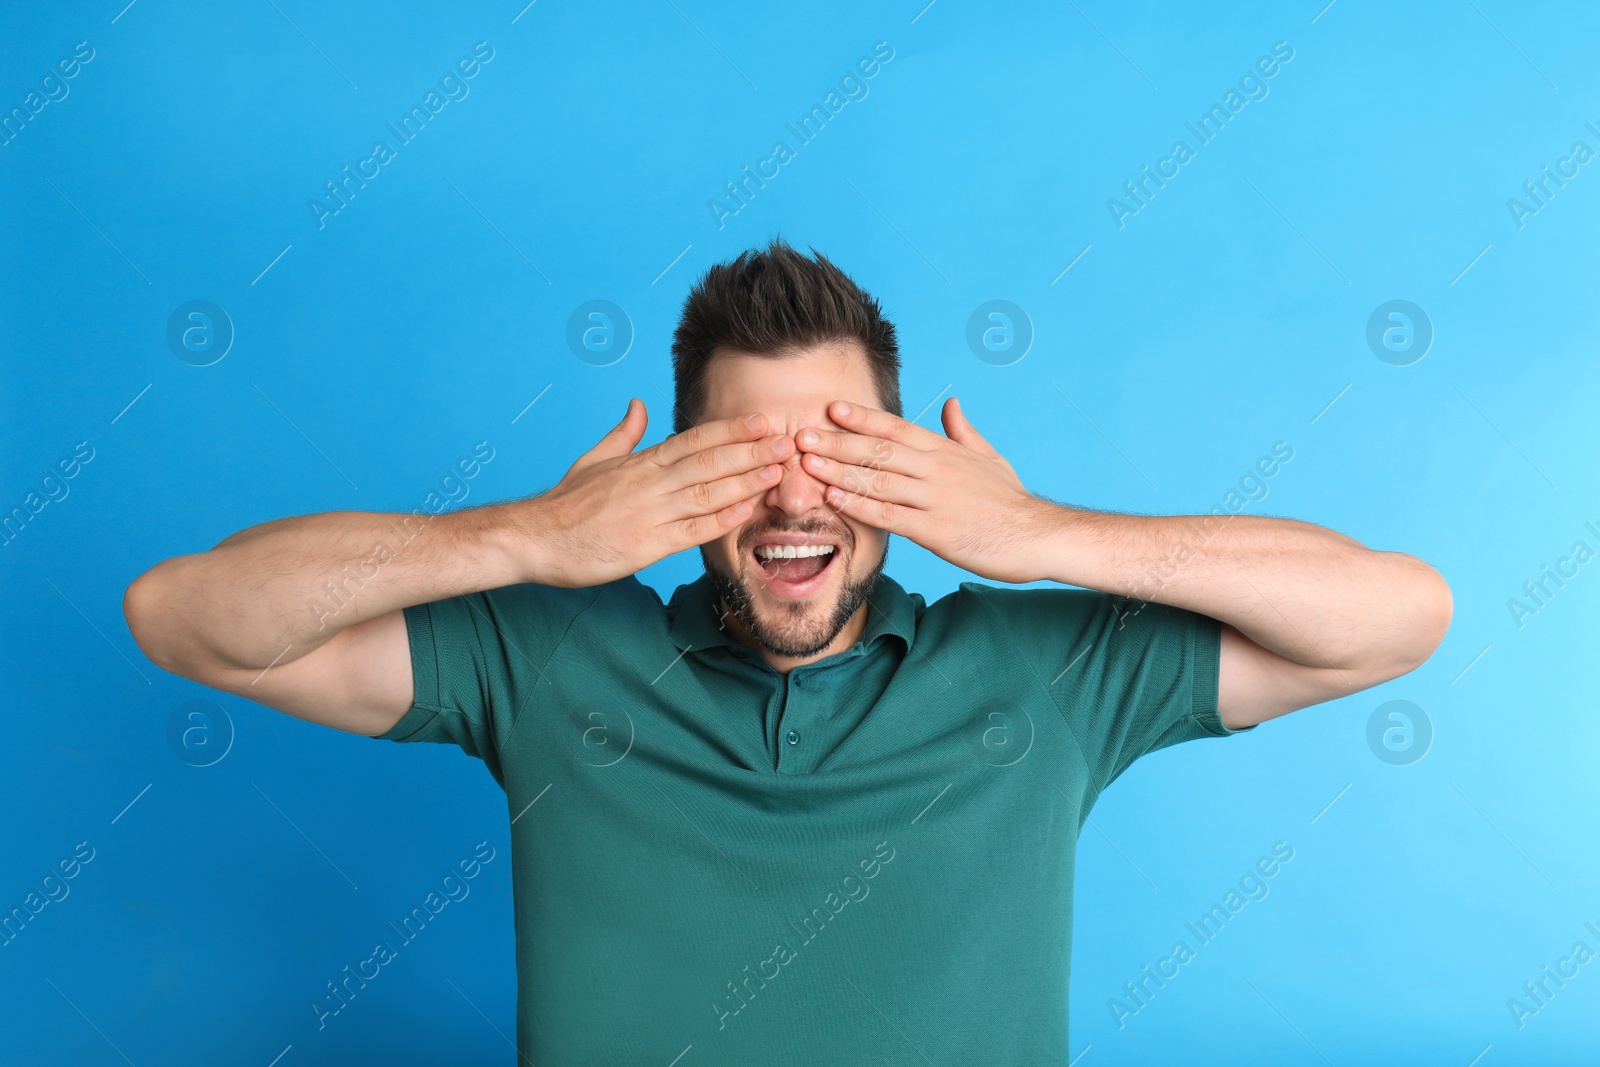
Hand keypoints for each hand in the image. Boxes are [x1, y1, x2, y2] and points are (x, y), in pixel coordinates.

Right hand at [518, 399, 792, 586]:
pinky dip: (721, 520)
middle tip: (787, 441)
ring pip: (706, 494)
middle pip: (708, 462)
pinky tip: (746, 511)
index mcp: (639, 462)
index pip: (694, 439)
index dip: (731, 430)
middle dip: (751, 451)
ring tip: (779, 472)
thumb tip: (639, 404)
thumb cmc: (564, 503)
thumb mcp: (593, 459)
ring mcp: (649, 515)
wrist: (533, 538)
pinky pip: (691, 531)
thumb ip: (624, 434)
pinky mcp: (645, 546)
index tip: (762, 421)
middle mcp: (648, 484)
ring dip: (746, 482)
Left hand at [794, 398, 1060, 583]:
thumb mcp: (990, 457)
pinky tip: (834, 501)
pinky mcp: (935, 531)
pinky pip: (889, 516)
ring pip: (878, 481)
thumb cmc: (1012, 500)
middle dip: (837, 442)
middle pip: (878, 451)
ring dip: (839, 472)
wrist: (1038, 536)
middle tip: (802, 435)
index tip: (831, 409)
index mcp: (946, 451)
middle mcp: (937, 469)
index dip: (862, 418)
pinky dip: (859, 507)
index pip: (897, 428)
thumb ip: (963, 431)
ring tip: (807, 465)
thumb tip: (950, 403)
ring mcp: (935, 499)